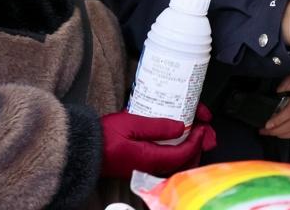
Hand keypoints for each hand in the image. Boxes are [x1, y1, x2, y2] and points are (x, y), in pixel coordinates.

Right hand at [100, 104, 216, 177]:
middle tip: (206, 126)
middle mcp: (152, 166)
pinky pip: (168, 159)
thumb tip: (181, 127)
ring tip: (198, 129)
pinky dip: (178, 148)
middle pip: (185, 159)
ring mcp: (148, 167)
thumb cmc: (103, 136)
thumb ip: (157, 126)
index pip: (184, 152)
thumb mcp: (131, 122)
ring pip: (178, 160)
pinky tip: (179, 136)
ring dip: (191, 145)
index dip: (197, 138)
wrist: (83, 149)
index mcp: (150, 158)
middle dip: (199, 143)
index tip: (203, 124)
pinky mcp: (144, 163)